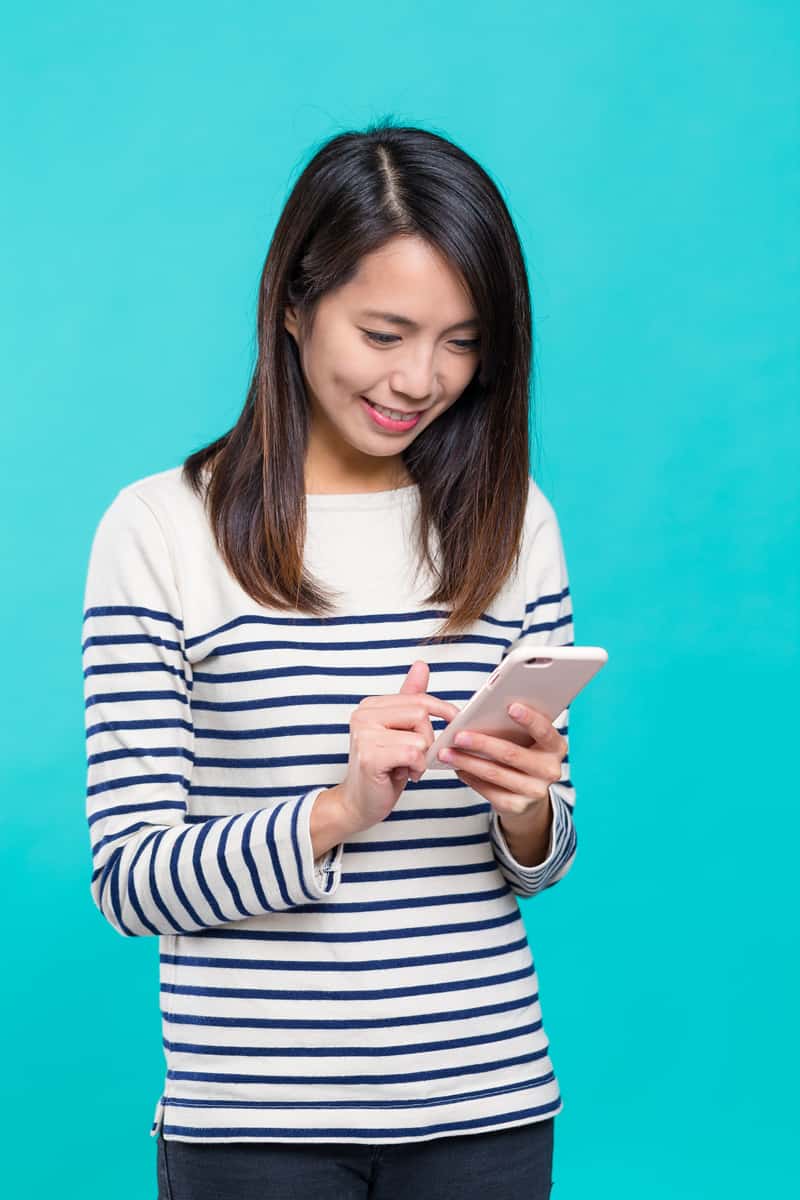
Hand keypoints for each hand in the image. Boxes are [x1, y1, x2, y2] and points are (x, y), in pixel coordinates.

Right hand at [337, 660, 459, 834]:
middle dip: (428, 739)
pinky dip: (416, 768)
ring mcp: (363, 735)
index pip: (418, 699)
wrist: (360, 803)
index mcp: (370, 706)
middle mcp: (363, 715)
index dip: (442, 710)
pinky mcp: (370, 757)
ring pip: (419, 736)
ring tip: (406, 766)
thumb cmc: (384, 768)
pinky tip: (404, 775)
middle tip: (416, 756)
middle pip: (420, 714)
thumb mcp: (400, 731)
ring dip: (421, 757)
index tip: (455, 721)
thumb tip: (421, 665)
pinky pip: (413, 754)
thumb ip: (409, 698)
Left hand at [436, 702, 566, 823]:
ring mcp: (535, 791)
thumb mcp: (528, 739)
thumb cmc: (524, 752)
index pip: (544, 731)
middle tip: (458, 735)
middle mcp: (550, 770)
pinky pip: (488, 791)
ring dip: (467, 761)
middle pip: (512, 754)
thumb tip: (482, 711)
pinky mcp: (517, 806)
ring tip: (447, 752)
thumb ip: (514, 725)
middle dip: (482, 743)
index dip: (529, 719)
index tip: (510, 707)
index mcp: (556, 747)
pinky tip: (457, 768)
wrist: (530, 792)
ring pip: (495, 774)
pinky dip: (470, 777)